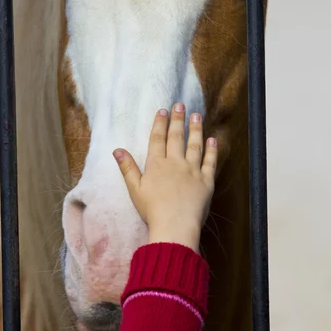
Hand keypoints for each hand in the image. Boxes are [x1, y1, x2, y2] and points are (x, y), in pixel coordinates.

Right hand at [113, 103, 216, 251]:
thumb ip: (127, 168)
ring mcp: (193, 171)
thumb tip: (117, 150)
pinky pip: (210, 162)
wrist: (175, 225)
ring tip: (197, 116)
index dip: (160, 124)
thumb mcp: (135, 189)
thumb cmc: (152, 210)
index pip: (158, 139)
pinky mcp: (206, 181)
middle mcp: (175, 163)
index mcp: (157, 165)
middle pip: (176, 138)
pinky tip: (213, 139)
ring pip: (195, 145)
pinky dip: (212, 150)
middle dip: (178, 120)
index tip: (163, 111)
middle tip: (180, 105)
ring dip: (196, 129)